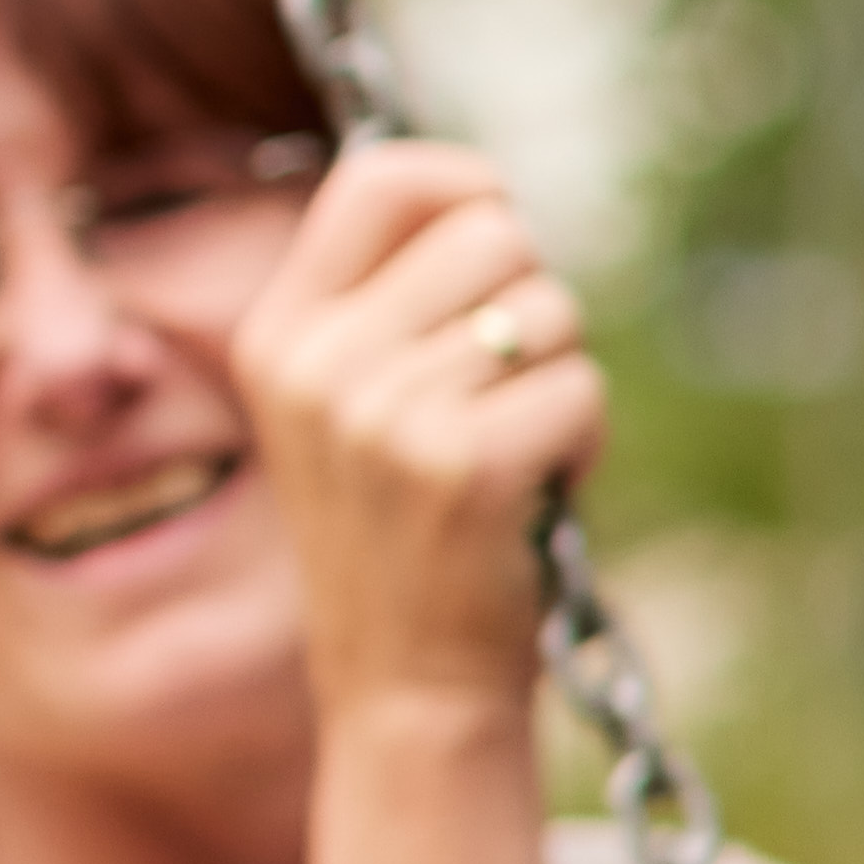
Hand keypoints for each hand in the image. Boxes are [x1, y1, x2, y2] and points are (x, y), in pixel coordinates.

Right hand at [225, 145, 605, 722]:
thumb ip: (389, 304)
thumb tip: (485, 198)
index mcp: (278, 333)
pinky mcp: (462, 464)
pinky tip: (539, 492)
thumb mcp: (346, 405)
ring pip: (551, 309)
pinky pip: (581, 386)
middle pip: (492, 230)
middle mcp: (316, 362)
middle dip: (531, 296)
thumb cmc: (402, 533)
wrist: (405, 687)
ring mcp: (382, 413)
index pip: (378, 176)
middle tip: (506, 383)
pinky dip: (585, 437)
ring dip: (562, 375)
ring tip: (515, 447)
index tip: (495, 232)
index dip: (462, 183)